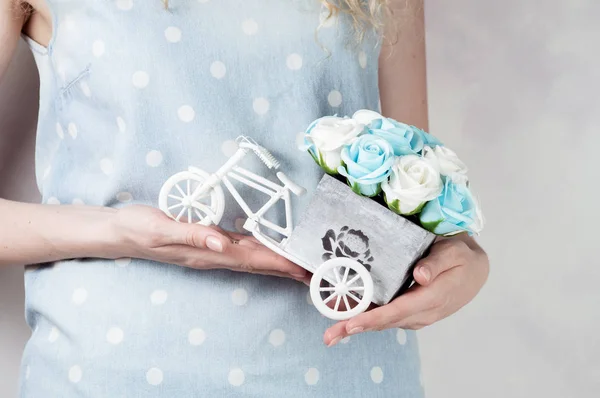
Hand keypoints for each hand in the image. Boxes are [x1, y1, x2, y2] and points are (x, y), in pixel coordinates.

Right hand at [109, 205, 309, 282]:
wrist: (119, 232)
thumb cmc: (138, 229)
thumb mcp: (161, 229)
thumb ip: (192, 235)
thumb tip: (222, 243)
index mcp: (206, 253)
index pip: (250, 259)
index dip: (278, 264)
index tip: (301, 270)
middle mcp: (213, 254)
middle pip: (257, 262)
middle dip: (285, 267)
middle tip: (312, 272)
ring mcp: (210, 249)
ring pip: (251, 256)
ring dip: (276, 260)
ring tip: (298, 263)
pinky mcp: (206, 240)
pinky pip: (239, 247)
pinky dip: (259, 248)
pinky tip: (268, 247)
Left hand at [323, 234, 488, 345]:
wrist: (474, 270)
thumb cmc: (461, 258)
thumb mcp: (454, 253)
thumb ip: (436, 264)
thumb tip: (420, 276)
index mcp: (432, 298)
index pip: (397, 311)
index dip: (371, 319)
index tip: (350, 325)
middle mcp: (422, 313)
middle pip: (384, 322)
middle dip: (355, 328)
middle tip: (329, 335)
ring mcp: (417, 315)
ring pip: (383, 322)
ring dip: (358, 325)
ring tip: (332, 329)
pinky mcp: (412, 313)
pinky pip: (387, 317)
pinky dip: (367, 317)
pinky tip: (348, 315)